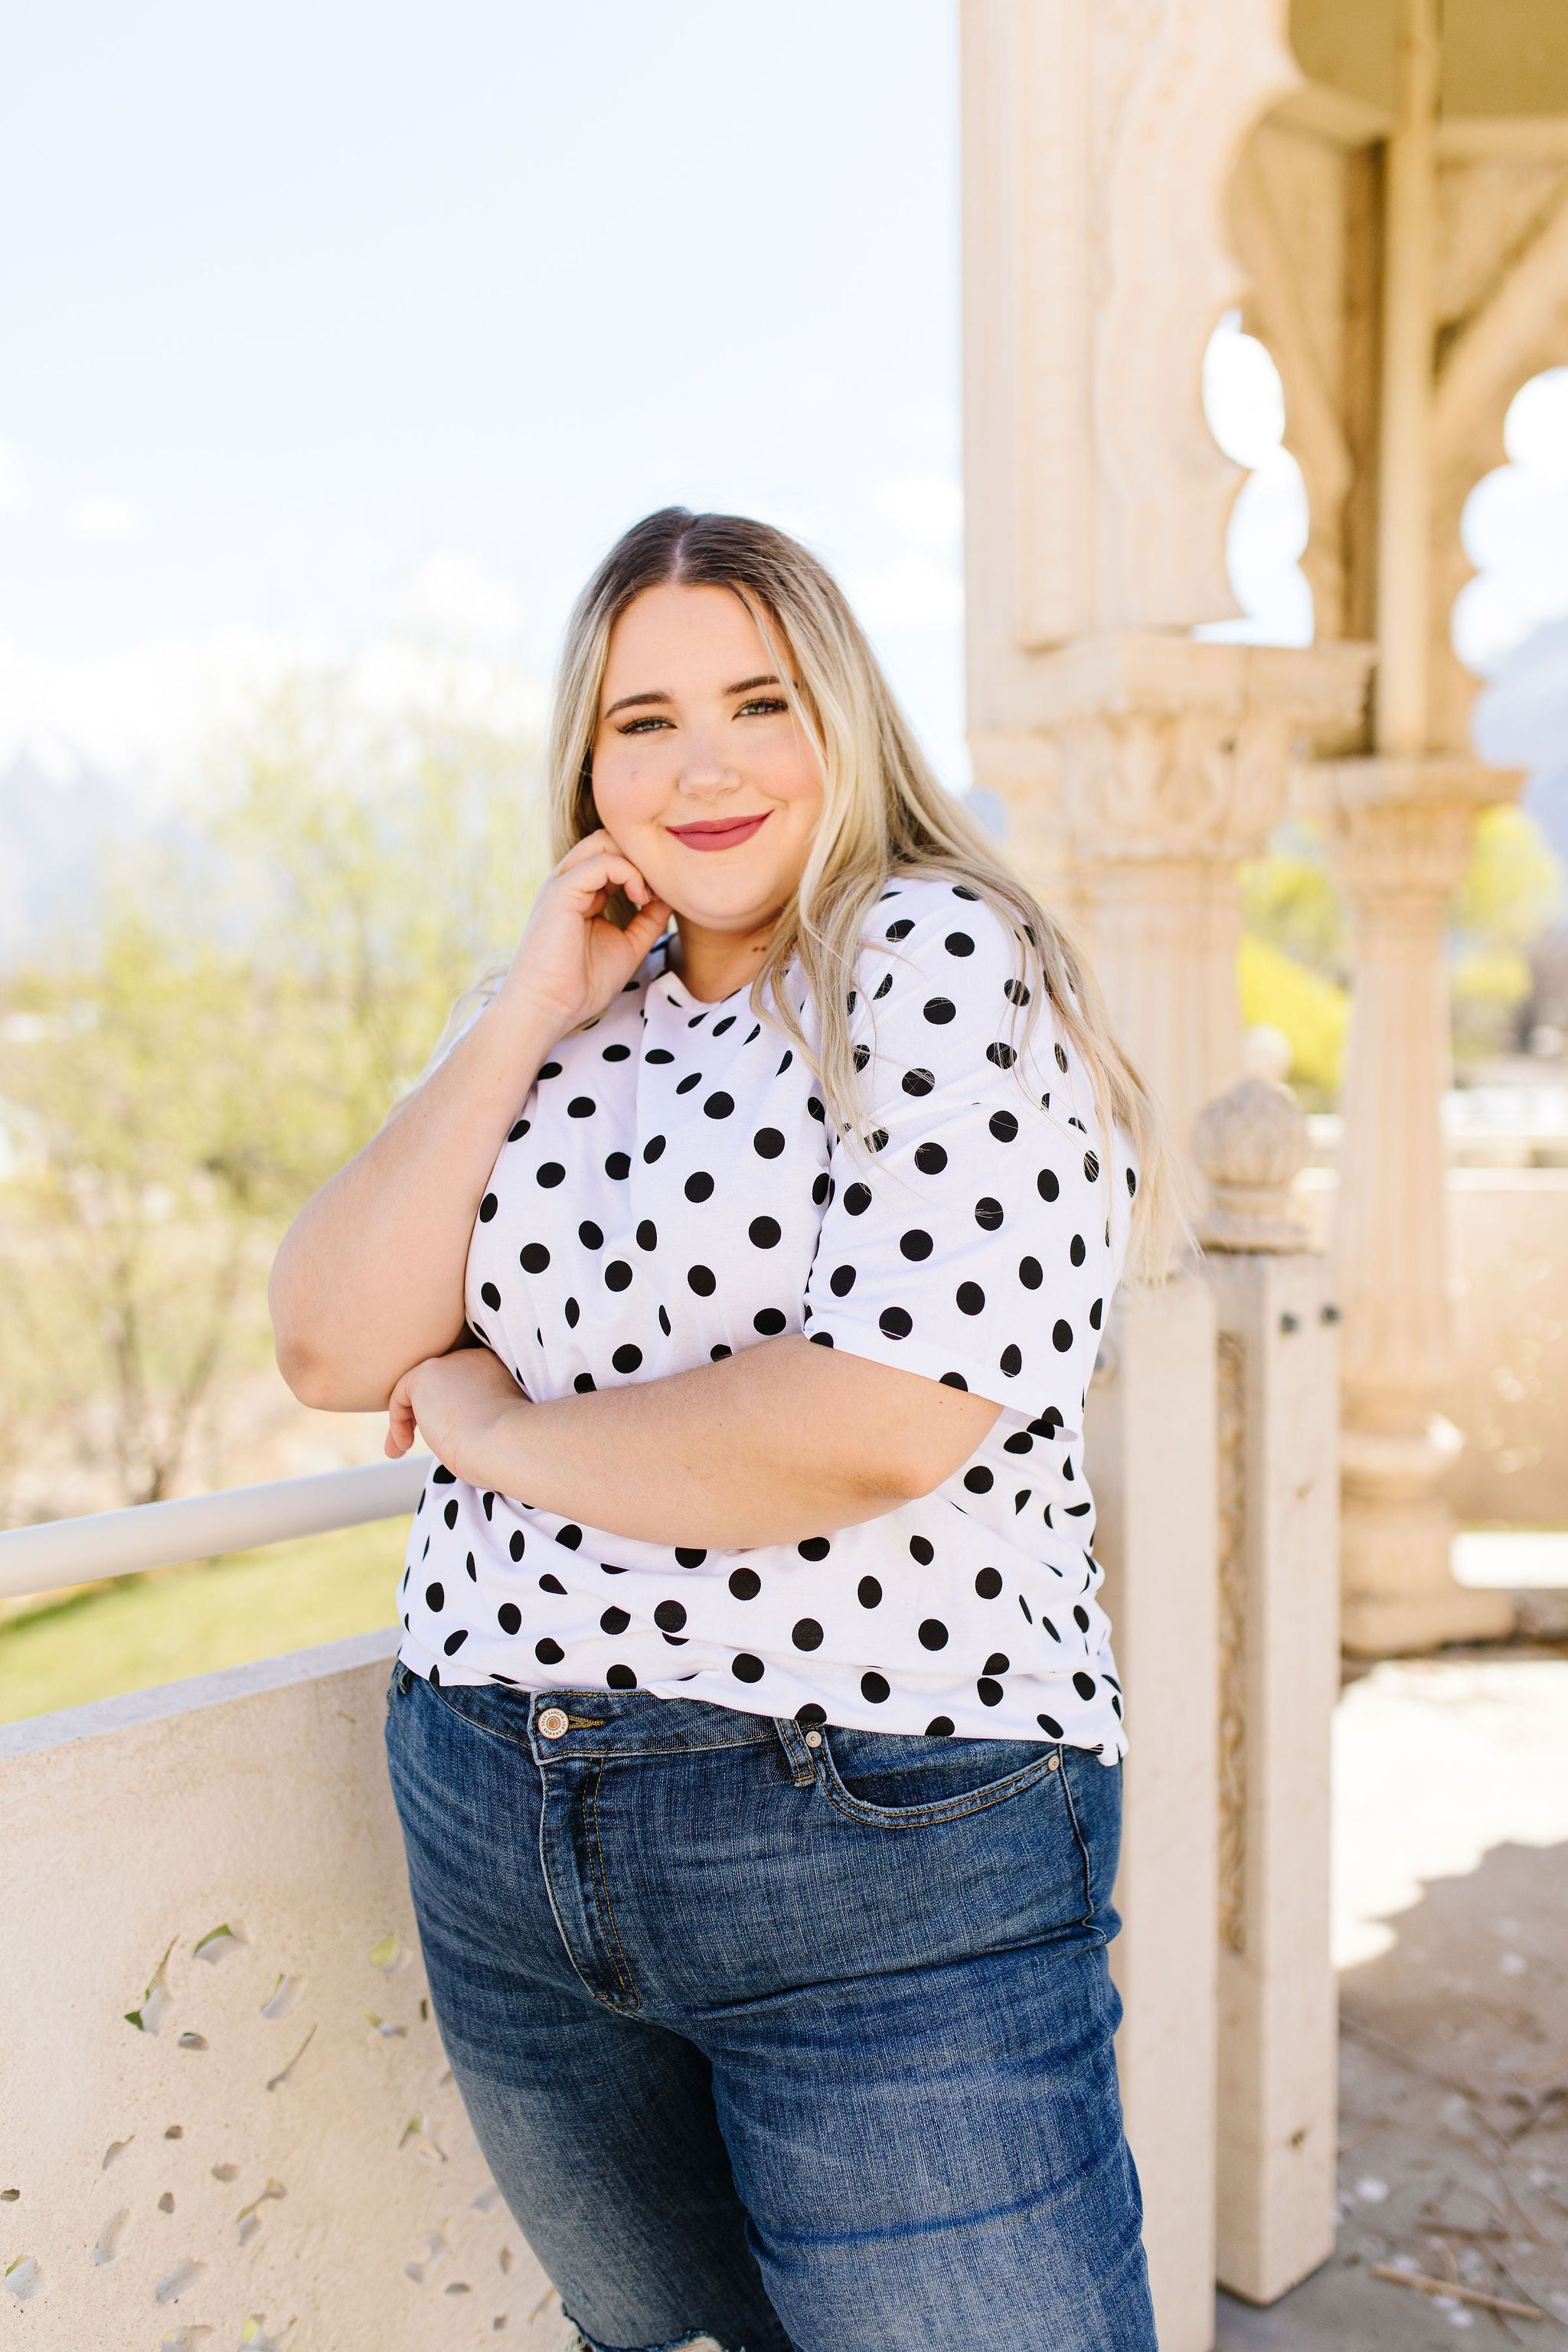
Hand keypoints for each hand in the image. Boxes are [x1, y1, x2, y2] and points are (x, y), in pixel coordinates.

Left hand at [386, 1345, 529, 1488]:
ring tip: (400, 1449)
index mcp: (496, 1371)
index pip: (462, 1386)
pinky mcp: (427, 1374)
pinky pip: (401, 1394)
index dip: (446, 1411)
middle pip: (438, 1386)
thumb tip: (453, 1435)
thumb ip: (476, 1419)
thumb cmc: (506, 1449)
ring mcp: (450, 1363)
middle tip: (408, 1443)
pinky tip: (404, 1445)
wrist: (507, 1442)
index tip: (443, 1438)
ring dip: (405, 1420)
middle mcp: (473, 1360)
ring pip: (418, 1390)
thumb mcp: (495, 1427)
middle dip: (423, 1415)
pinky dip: (397, 1421)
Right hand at [499, 828, 671, 1036]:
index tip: (664, 895)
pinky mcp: (561, 891)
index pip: (614, 857)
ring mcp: (562, 883)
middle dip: (640, 856)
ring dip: (637, 861)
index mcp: (581, 893)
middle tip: (662, 886)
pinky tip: (641, 896)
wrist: (548, 1007)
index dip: (644, 868)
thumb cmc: (582, 985)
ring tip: (650, 893)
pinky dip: (629, 873)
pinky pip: (602, 862)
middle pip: (608, 840)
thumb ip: (648, 920)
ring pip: (605, 842)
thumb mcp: (628, 946)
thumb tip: (671, 898)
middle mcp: (569, 882)